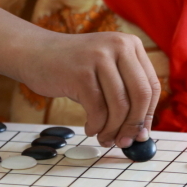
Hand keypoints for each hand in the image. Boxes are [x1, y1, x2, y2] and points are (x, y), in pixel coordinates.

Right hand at [14, 31, 160, 148]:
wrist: (35, 52)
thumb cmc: (74, 67)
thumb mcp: (106, 69)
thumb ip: (126, 93)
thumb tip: (142, 133)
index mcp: (131, 44)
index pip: (152, 86)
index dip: (149, 114)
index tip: (141, 134)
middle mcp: (119, 46)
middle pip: (141, 96)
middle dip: (134, 126)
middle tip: (124, 143)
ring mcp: (99, 57)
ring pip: (120, 106)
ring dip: (113, 130)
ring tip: (104, 137)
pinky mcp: (81, 73)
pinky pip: (98, 110)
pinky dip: (96, 126)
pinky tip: (90, 128)